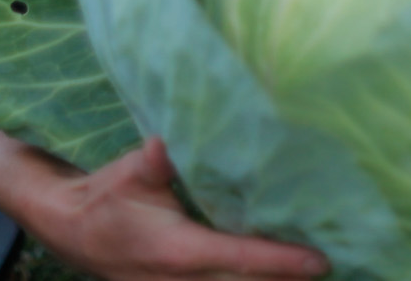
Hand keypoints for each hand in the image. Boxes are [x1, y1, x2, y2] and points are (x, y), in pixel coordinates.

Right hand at [0, 131, 327, 280]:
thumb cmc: (104, 197)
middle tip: (340, 259)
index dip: (281, 262)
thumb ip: (152, 161)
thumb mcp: (127, 172)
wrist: (69, 231)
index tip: (321, 261)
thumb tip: (164, 142)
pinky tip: (278, 272)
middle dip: (289, 279)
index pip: (239, 259)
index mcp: (178, 251)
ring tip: (316, 270)